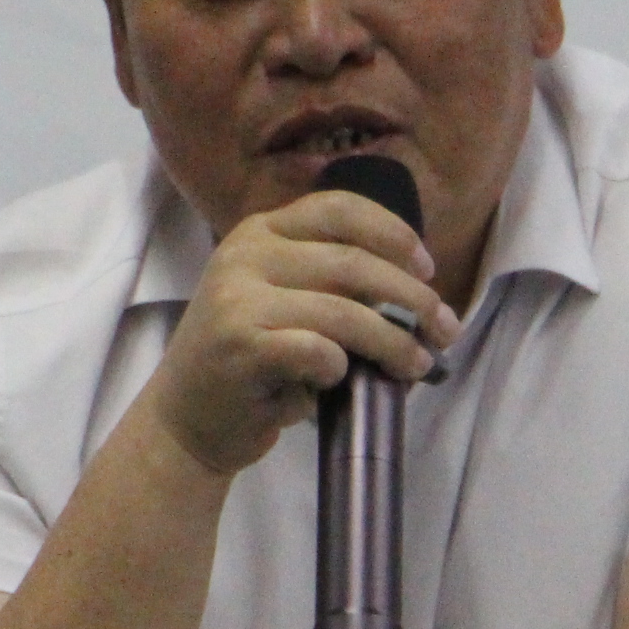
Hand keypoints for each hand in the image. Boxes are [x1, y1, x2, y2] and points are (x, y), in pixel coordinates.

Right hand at [144, 188, 457, 478]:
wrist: (184, 419)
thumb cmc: (250, 361)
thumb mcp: (279, 299)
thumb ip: (328, 281)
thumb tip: (416, 288)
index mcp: (259, 232)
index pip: (340, 209)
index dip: (394, 233)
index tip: (427, 268)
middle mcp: (245, 255)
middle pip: (354, 263)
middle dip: (413, 299)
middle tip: (444, 329)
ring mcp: (238, 299)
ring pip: (345, 312)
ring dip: (393, 343)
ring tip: (415, 365)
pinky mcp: (240, 346)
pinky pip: (317, 350)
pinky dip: (340, 367)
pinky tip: (338, 380)